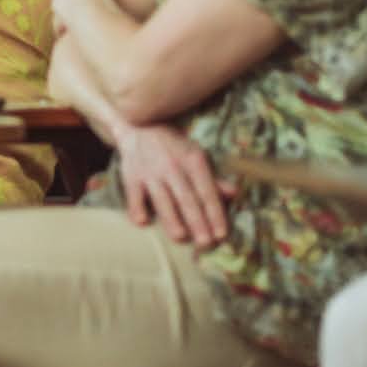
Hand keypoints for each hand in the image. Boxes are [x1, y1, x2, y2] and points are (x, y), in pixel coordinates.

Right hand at [113, 124, 235, 247]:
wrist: (138, 124)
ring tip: (180, 237)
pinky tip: (142, 222)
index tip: (221, 233)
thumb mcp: (195, 154)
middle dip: (197, 222)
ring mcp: (150, 172)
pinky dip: (137, 208)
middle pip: (187, 199)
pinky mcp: (131, 176)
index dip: (215, 213)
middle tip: (205, 242)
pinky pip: (134, 195)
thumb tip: (234, 194)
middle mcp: (172, 167)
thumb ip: (213, 178)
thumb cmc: (172, 145)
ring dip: (171, 219)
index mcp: (192, 160)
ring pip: (163, 199)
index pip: (206, 191)